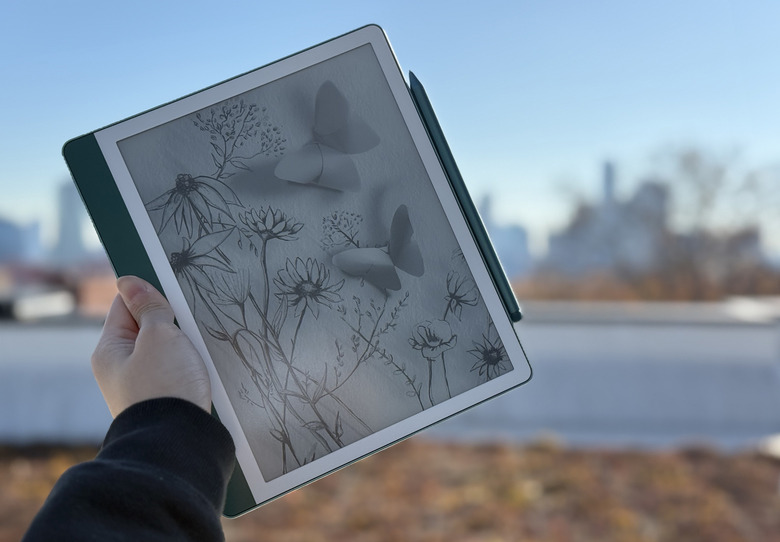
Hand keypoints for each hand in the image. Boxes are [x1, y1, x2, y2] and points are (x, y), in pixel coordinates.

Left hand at [92, 275, 211, 416]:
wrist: (179, 444)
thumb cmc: (165, 388)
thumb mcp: (160, 336)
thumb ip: (149, 308)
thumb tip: (129, 282)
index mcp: (110, 350)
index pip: (125, 305)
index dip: (150, 294)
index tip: (174, 291)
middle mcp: (120, 369)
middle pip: (147, 328)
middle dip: (171, 322)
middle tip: (191, 323)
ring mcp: (141, 386)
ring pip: (165, 351)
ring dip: (184, 345)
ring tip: (199, 350)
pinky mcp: (163, 400)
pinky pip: (176, 372)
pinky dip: (189, 365)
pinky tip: (202, 369)